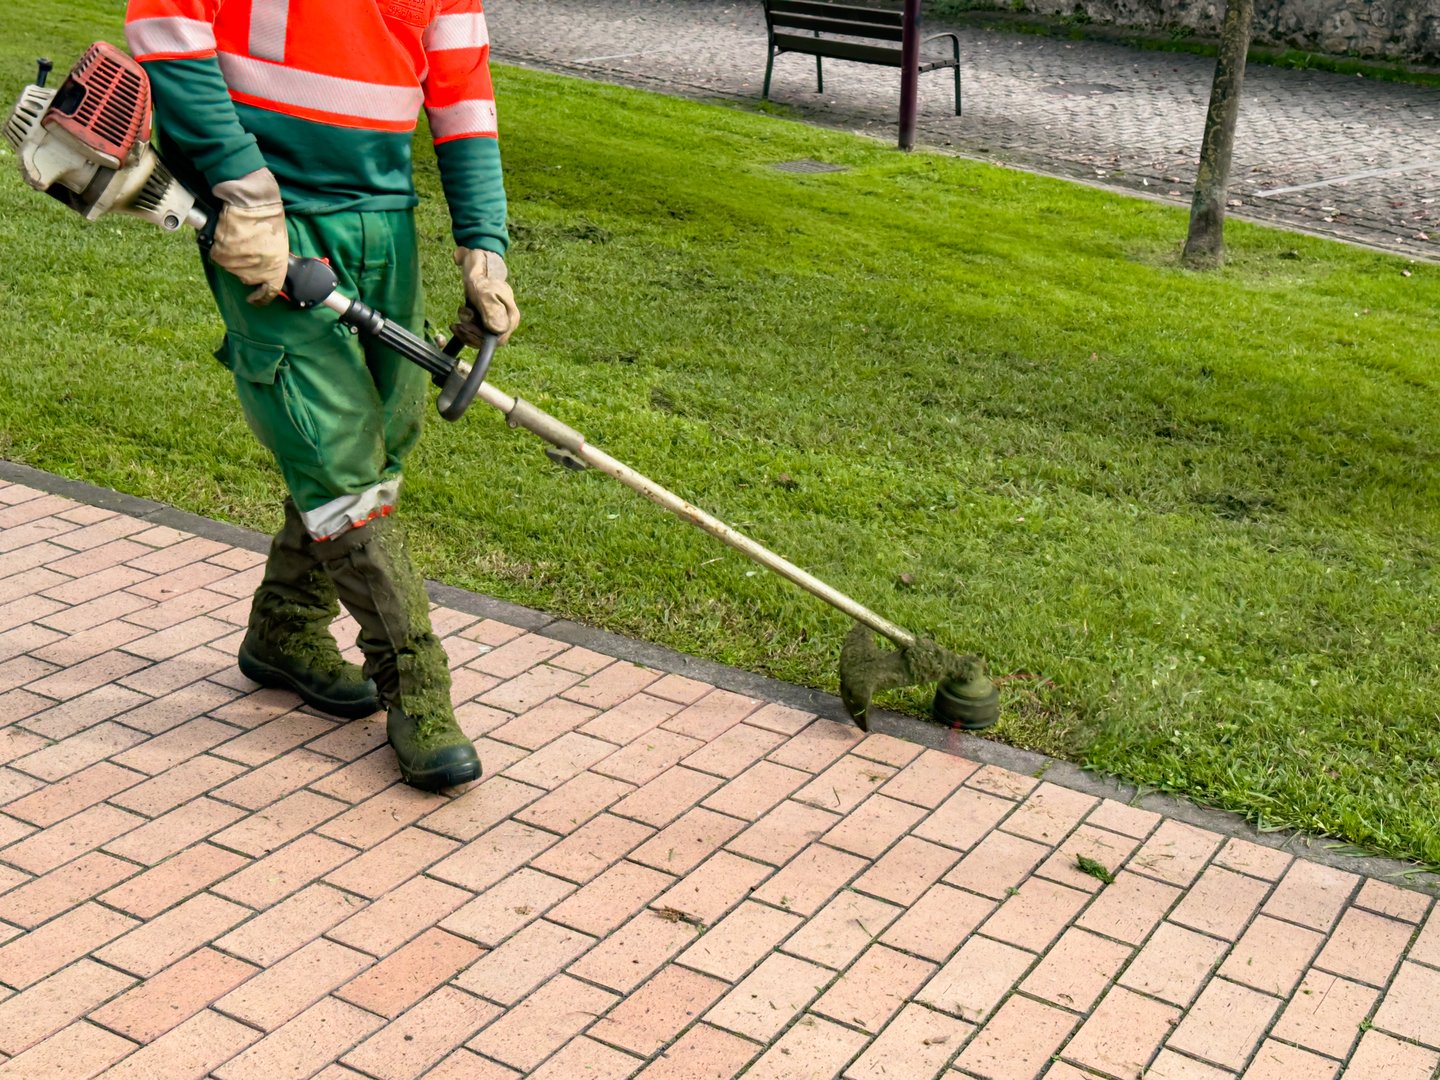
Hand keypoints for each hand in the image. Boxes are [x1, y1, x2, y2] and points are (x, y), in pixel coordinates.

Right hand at [210, 169, 288, 305]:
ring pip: (231, 266)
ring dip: (233, 254)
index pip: (268, 293)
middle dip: (246, 264)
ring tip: (239, 236)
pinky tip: (228, 234)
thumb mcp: (279, 245)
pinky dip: (220, 246)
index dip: (260, 298)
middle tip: (247, 246)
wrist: (253, 202)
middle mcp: (257, 272)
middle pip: (245, 276)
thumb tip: (263, 266)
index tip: (254, 299)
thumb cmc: (269, 218)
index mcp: (276, 270)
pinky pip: (218, 255)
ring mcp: (238, 265)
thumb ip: (271, 261)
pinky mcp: (222, 255)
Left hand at [454, 247, 519, 344]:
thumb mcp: (485, 292)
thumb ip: (492, 310)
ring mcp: (496, 321)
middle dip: (471, 334)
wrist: (478, 264)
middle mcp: (506, 321)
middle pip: (489, 341)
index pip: (499, 340)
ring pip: (480, 338)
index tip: (467, 329)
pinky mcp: (486, 320)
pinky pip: (476, 333)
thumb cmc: (483, 277)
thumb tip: (498, 330)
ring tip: (459, 319)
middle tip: (459, 324)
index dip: (481, 339)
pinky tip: (456, 324)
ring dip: (466, 331)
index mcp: (511, 316)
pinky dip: (465, 330)